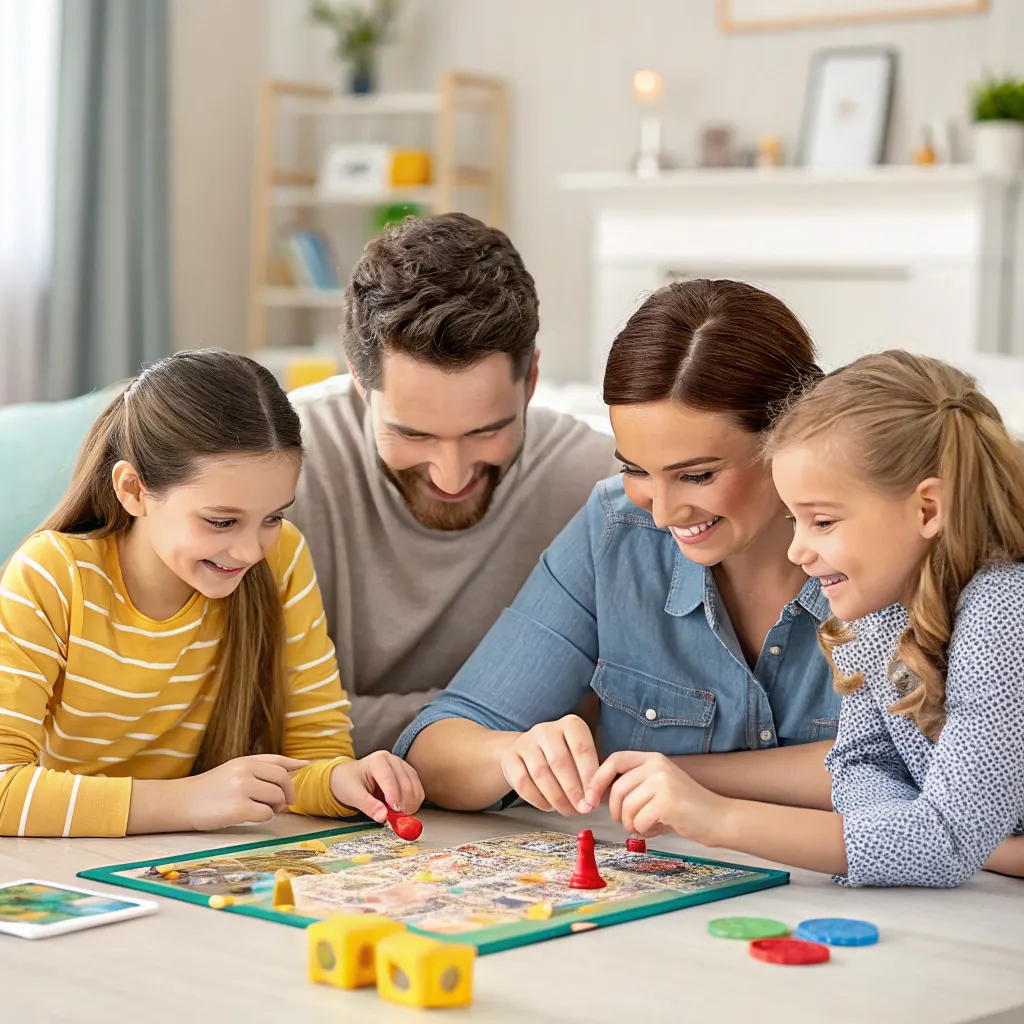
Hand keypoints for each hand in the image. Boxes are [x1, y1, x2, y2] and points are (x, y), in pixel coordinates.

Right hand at [183, 754, 308, 830]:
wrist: (182, 802)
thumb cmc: (211, 789)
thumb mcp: (233, 770)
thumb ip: (259, 768)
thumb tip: (295, 767)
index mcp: (245, 761)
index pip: (278, 761)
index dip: (294, 765)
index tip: (306, 766)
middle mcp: (245, 772)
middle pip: (282, 780)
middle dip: (287, 792)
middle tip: (284, 803)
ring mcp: (242, 789)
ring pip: (276, 798)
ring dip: (275, 807)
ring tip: (263, 809)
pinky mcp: (238, 809)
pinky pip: (266, 814)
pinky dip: (264, 817)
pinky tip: (252, 816)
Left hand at [330, 751, 424, 821]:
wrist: (348, 777)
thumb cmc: (348, 782)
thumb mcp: (352, 794)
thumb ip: (367, 805)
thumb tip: (382, 817)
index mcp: (378, 760)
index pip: (389, 777)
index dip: (393, 794)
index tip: (394, 809)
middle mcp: (393, 760)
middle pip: (405, 782)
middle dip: (404, 802)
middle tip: (397, 818)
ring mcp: (402, 767)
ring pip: (415, 786)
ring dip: (411, 803)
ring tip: (400, 815)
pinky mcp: (408, 777)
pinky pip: (417, 790)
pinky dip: (414, 802)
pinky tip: (405, 810)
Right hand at [500, 714, 599, 815]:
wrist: (532, 751)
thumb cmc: (567, 758)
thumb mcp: (583, 759)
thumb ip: (592, 776)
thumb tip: (594, 800)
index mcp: (570, 724)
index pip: (582, 749)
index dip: (589, 777)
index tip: (593, 800)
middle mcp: (546, 729)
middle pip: (559, 762)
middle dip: (573, 790)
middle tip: (582, 810)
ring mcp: (525, 741)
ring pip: (540, 773)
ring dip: (556, 797)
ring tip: (567, 810)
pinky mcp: (510, 756)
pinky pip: (522, 782)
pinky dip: (537, 799)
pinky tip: (549, 807)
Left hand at [585, 751, 726, 844]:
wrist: (719, 818)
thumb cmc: (685, 808)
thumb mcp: (658, 787)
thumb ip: (633, 785)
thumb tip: (596, 794)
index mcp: (652, 758)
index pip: (614, 760)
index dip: (598, 778)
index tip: (589, 797)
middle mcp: (657, 764)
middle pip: (617, 789)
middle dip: (616, 812)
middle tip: (628, 823)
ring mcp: (663, 781)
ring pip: (627, 808)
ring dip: (633, 824)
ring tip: (649, 825)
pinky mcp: (668, 801)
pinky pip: (639, 821)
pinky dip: (645, 831)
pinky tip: (659, 829)